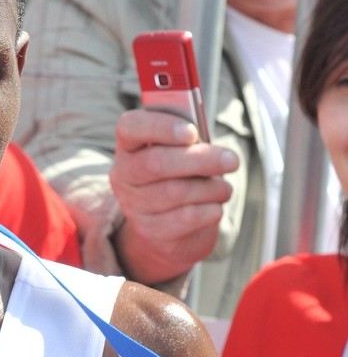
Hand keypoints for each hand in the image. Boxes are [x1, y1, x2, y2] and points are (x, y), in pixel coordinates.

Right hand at [109, 109, 238, 284]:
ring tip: (225, 188)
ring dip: (211, 188)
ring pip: (175, 191)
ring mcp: (133, 205)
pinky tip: (215, 207)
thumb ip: (188, 139)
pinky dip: (209, 210)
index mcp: (129, 146)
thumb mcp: (181, 152)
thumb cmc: (180, 177)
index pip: (130, 127)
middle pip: (156, 162)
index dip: (160, 126)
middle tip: (232, 160)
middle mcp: (124, 175)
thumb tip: (203, 138)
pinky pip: (185, 217)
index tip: (192, 132)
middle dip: (200, 159)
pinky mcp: (149, 230)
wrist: (169, 227)